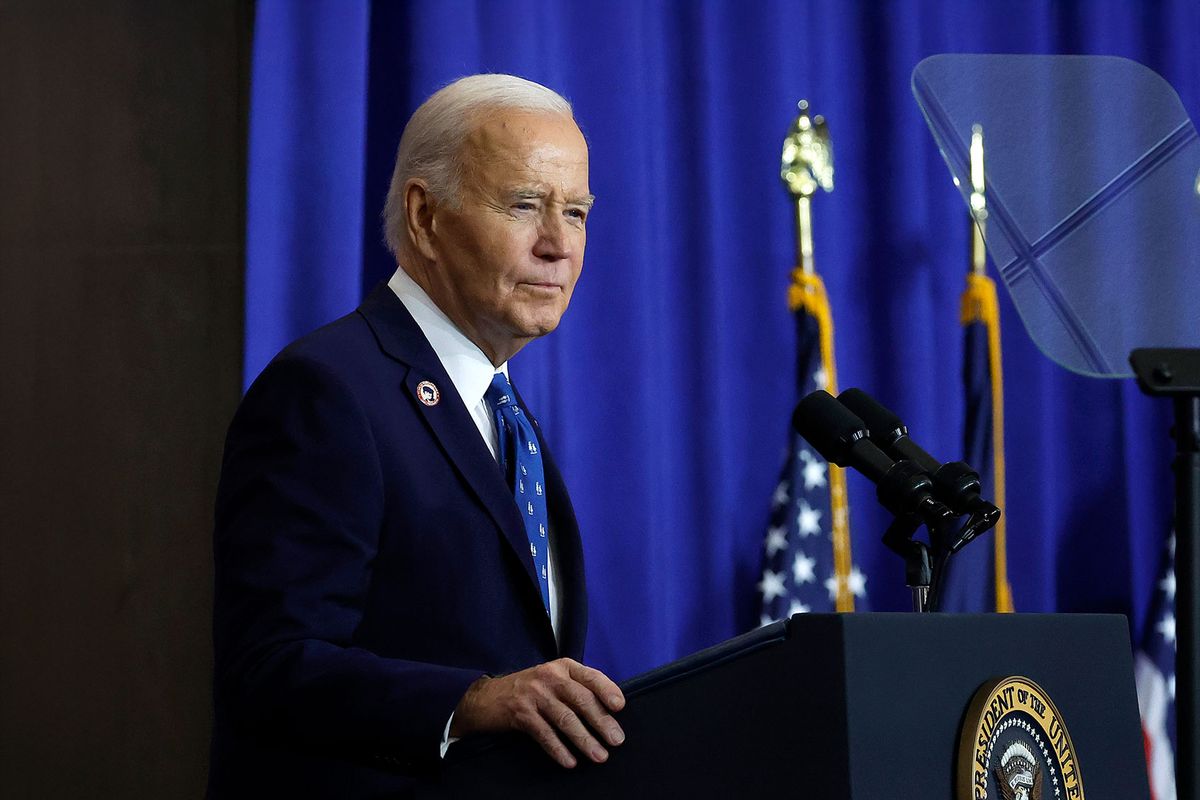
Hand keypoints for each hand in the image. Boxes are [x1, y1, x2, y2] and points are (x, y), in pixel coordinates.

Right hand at [450, 658, 625, 767]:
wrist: (488, 697)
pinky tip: (570, 761)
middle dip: (601, 721)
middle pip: (581, 699)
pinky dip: (559, 749)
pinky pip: (544, 734)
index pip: (590, 676)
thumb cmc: (530, 689)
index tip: (620, 707)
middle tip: (616, 740)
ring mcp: (534, 695)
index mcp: (563, 666)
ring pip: (565, 719)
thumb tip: (608, 710)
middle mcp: (549, 677)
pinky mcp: (521, 714)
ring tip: (599, 755)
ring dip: (584, 740)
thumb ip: (577, 687)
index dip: (607, 690)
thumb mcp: (553, 679)